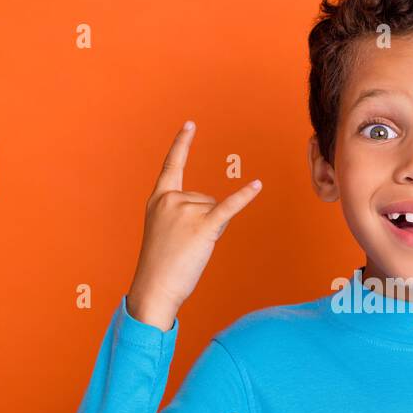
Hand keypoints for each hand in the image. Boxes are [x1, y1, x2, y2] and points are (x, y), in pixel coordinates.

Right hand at [126, 121, 262, 329]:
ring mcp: (186, 211)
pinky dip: (244, 197)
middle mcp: (171, 200)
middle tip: (185, 244)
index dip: (182, 144)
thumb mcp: (164, 230)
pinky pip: (228, 207)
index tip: (190, 125)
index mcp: (158, 199)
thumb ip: (183, 212)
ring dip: (212, 230)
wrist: (154, 288)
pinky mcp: (203, 226)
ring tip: (192, 248)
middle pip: (207, 199)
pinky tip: (257, 185)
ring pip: (216, 210)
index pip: (172, 165)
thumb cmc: (160, 264)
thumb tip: (213, 207)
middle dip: (204, 221)